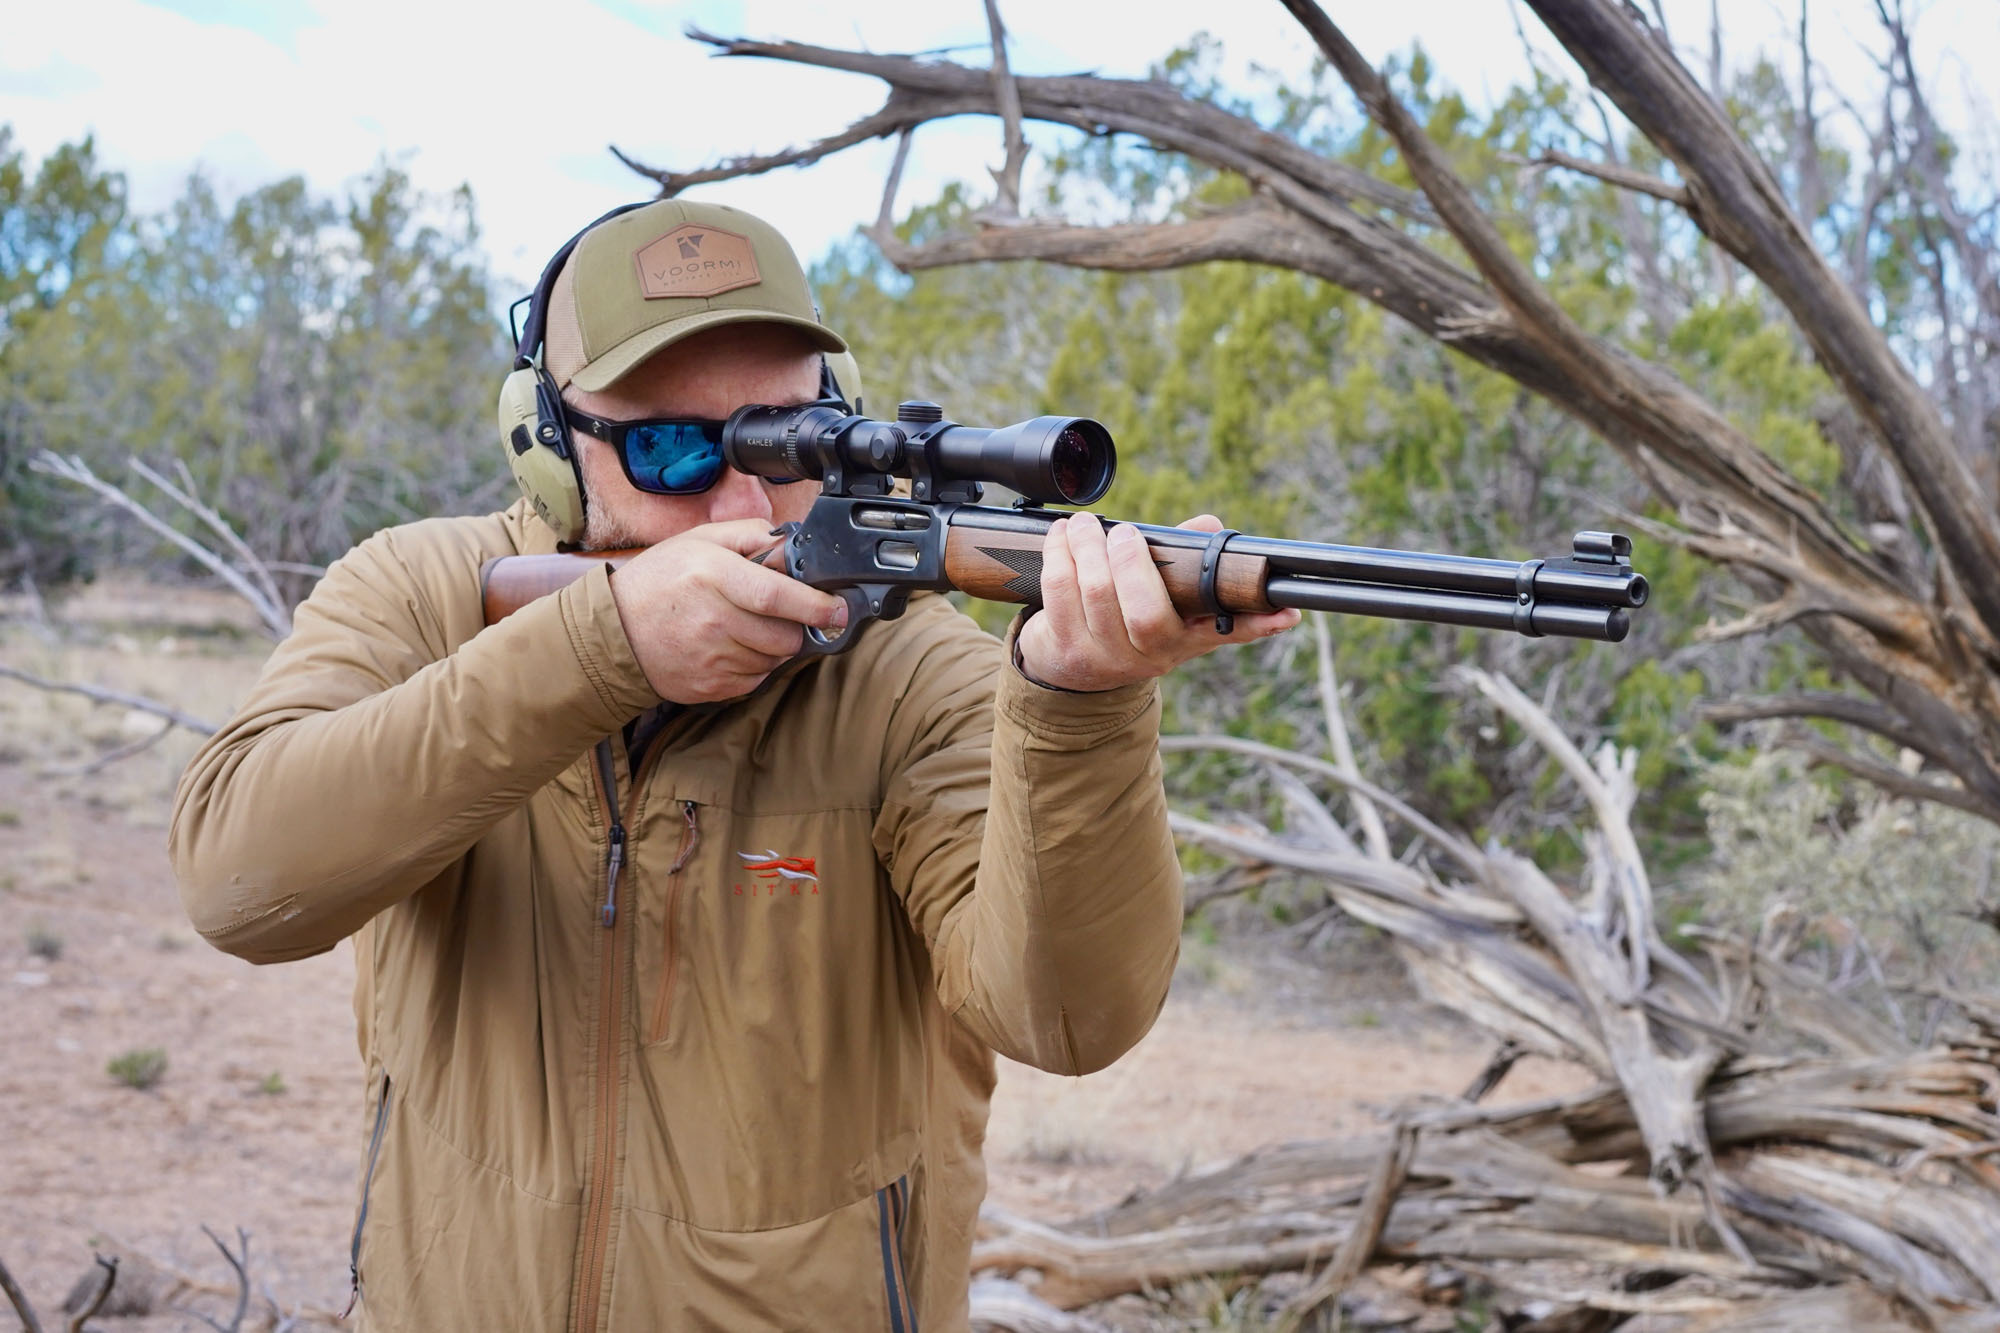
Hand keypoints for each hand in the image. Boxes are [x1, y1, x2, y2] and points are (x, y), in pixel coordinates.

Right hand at [607, 520, 847, 704]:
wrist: (613, 630)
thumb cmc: (661, 580)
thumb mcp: (700, 540)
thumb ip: (751, 535)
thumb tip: (794, 544)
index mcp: (712, 576)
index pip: (776, 596)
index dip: (815, 605)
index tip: (839, 609)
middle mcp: (713, 619)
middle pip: (784, 635)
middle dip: (795, 626)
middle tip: (780, 614)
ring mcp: (711, 658)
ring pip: (773, 660)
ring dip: (773, 646)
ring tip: (745, 627)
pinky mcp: (709, 686)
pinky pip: (755, 680)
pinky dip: (754, 665)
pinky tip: (731, 647)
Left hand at [1015, 513, 1302, 692]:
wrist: (1074, 668)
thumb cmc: (1126, 616)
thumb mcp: (1163, 597)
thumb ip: (1185, 558)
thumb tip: (1210, 527)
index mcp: (1188, 638)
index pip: (1231, 633)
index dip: (1259, 624)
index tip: (1286, 612)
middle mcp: (1153, 655)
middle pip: (1145, 611)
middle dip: (1131, 561)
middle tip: (1121, 532)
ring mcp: (1108, 658)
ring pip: (1097, 593)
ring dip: (1086, 548)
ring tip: (1083, 525)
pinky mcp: (1066, 651)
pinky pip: (1059, 593)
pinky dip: (1058, 556)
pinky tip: (1060, 538)